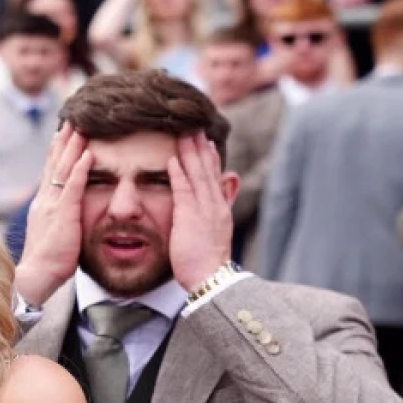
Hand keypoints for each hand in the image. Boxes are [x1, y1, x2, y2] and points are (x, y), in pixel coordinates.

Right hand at [14, 123, 92, 307]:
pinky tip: (88, 154)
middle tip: (73, 116)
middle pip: (55, 162)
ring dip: (73, 146)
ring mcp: (53, 205)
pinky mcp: (63, 215)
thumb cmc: (48, 261)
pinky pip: (73, 187)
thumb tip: (71, 211)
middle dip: (64, 139)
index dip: (58, 149)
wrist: (37, 276)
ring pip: (63, 169)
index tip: (64, 131)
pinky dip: (81, 169)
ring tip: (81, 126)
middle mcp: (46, 199)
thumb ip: (62, 217)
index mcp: (44, 203)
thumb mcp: (55, 232)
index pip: (51, 170)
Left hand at [167, 133, 233, 290]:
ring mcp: (204, 210)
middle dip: (200, 144)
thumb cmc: (208, 262)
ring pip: (197, 174)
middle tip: (193, 122)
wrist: (213, 280)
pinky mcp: (191, 218)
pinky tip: (173, 159)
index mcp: (219, 208)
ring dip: (190, 152)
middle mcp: (214, 205)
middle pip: (207, 168)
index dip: (209, 155)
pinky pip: (185, 191)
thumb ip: (220, 207)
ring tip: (183, 131)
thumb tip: (229, 182)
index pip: (214, 175)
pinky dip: (179, 174)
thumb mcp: (216, 231)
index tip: (204, 137)